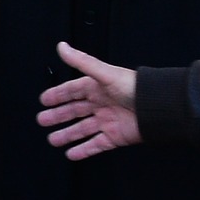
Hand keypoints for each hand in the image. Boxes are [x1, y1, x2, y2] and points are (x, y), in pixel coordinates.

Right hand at [38, 42, 141, 158]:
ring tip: (53, 140)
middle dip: (58, 116)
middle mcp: (100, 104)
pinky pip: (96, 145)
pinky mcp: (115, 137)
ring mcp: (107, 121)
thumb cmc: (134, 88)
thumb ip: (81, 61)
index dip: (58, 95)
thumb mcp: (105, 73)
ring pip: (82, 129)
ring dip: (67, 135)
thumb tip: (62, 46)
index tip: (44, 100)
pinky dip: (84, 150)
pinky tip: (71, 154)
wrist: (157, 109)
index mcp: (96, 87)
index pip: (72, 91)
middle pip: (74, 111)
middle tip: (42, 120)